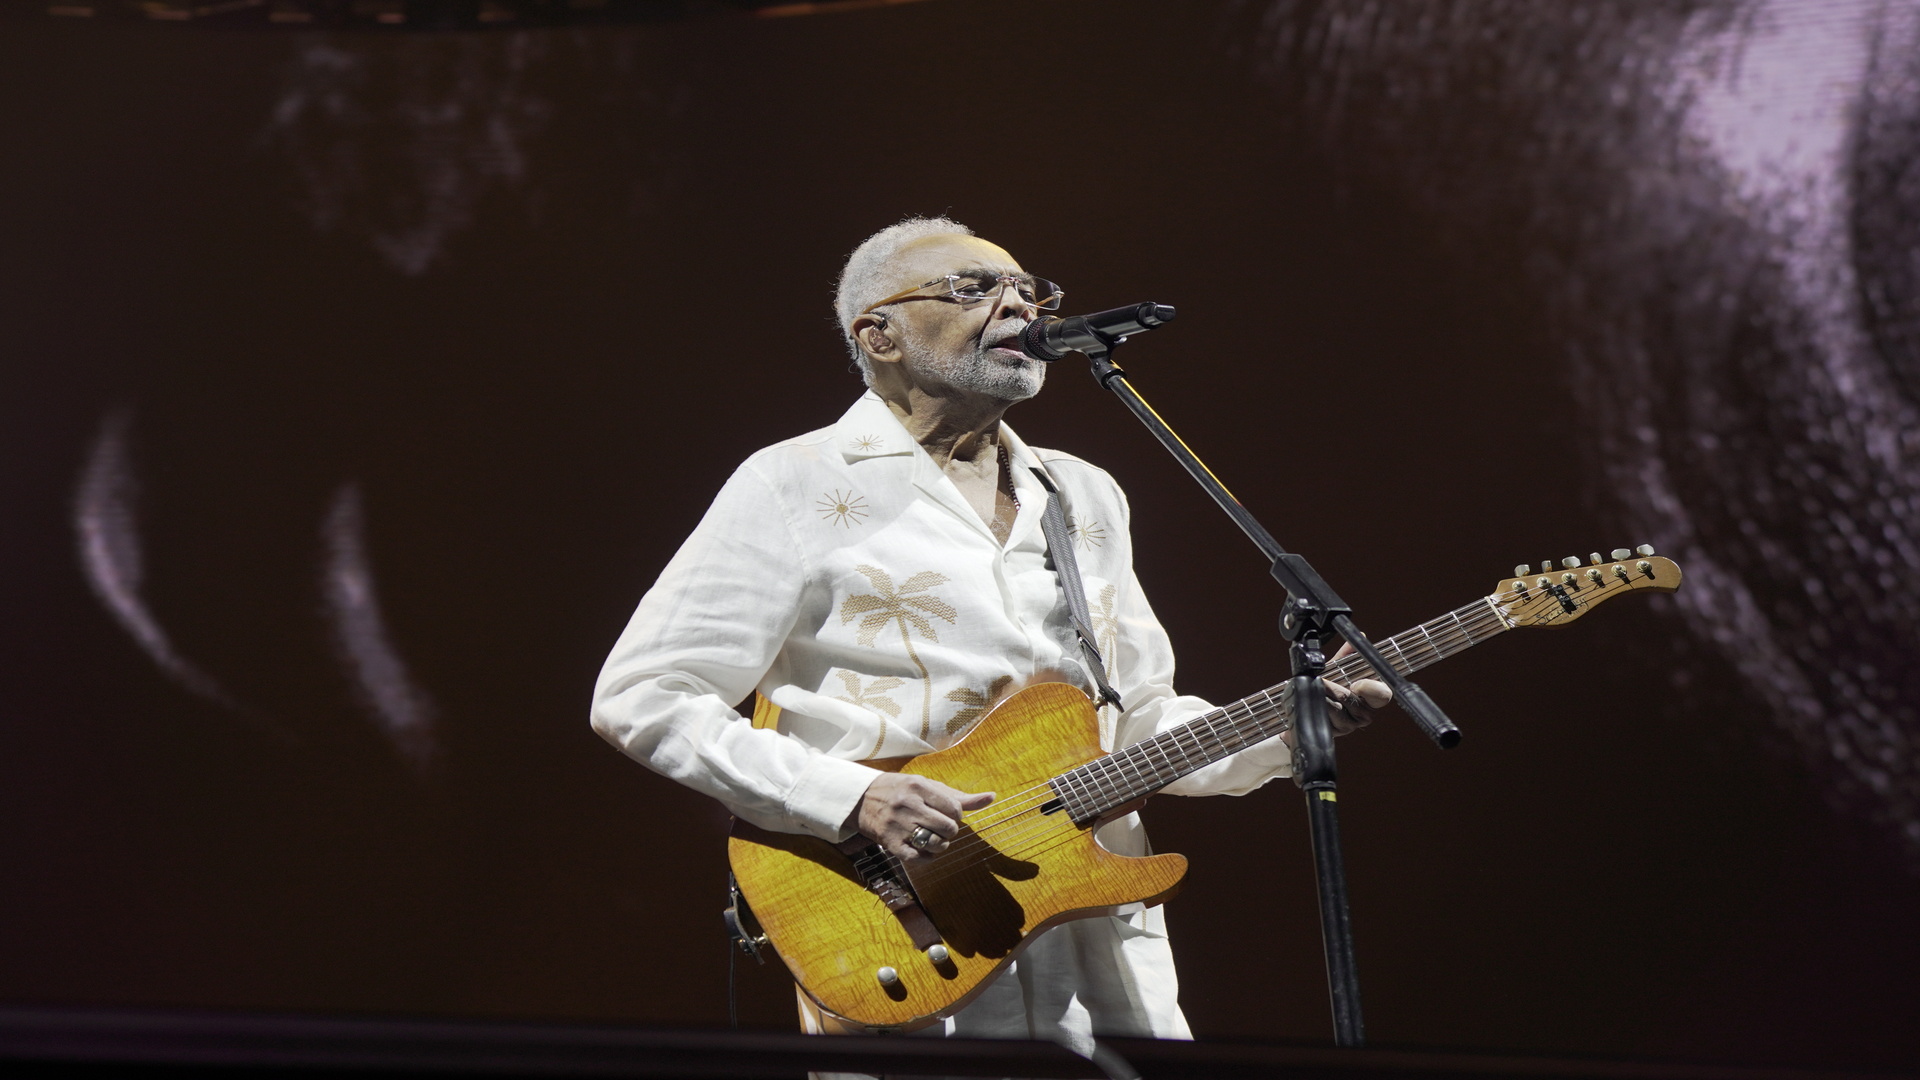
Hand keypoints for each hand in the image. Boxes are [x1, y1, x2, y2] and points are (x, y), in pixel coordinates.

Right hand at [848, 773, 994, 862]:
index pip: (954, 808)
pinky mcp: (890, 843)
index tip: (948, 814)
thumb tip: (992, 797)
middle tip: (941, 827)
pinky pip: (918, 858)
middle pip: (948, 827)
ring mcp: (898, 825)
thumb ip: (960, 796)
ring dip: (940, 845)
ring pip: (936, 844)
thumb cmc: (902, 791)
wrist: (861, 799)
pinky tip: (922, 849)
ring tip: (933, 837)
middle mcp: (908, 804)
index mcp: (918, 786)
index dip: (957, 815)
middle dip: (950, 830)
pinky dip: (927, 858)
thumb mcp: (927, 787)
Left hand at [1281, 644, 1392, 746]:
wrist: (1309, 711)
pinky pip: (1323, 716)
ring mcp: (1350, 725)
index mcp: (1371, 697)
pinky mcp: (1335, 732)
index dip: (1370, 688)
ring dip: (1320, 696)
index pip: (1382, 694)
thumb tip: (1359, 636)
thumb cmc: (1327, 690)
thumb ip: (1347, 655)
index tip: (1356, 683)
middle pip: (1349, 698)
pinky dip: (1315, 706)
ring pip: (1334, 707)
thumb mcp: (1338, 670)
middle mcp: (1364, 714)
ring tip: (1315, 688)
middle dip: (1333, 688)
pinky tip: (1312, 702)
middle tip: (1322, 680)